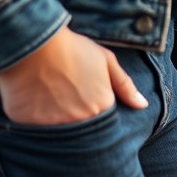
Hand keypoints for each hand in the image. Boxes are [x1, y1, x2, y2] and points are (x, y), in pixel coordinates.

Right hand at [0, 24, 148, 124]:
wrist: (37, 42)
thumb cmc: (73, 48)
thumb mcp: (105, 60)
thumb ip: (125, 85)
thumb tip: (143, 105)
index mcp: (102, 108)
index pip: (104, 121)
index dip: (94, 107)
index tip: (84, 95)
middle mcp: (82, 123)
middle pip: (84, 130)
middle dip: (78, 118)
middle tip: (67, 98)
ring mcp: (57, 128)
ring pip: (62, 134)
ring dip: (59, 122)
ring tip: (52, 99)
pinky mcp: (33, 129)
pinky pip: (38, 133)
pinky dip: (39, 122)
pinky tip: (36, 102)